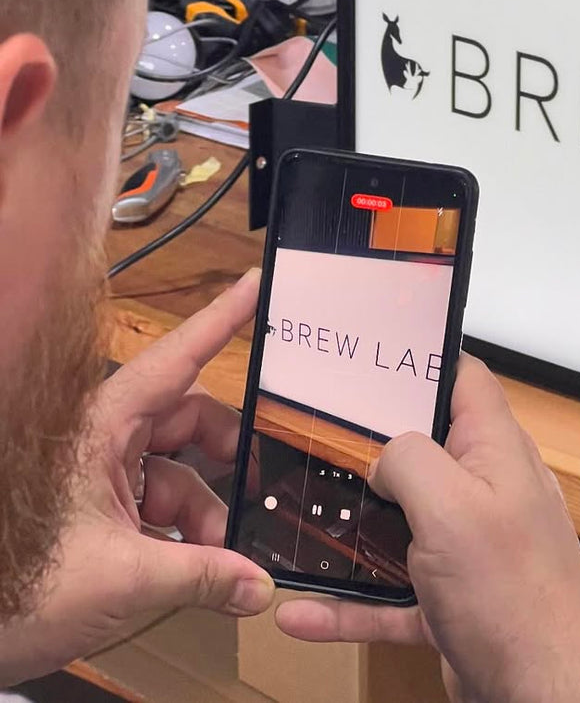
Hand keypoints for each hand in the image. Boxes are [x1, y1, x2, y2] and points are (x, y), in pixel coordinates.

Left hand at [0, 270, 274, 685]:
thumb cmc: (24, 583)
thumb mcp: (123, 580)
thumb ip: (200, 576)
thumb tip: (260, 588)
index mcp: (106, 426)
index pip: (178, 359)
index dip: (222, 320)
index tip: (258, 283)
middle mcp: (105, 437)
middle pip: (187, 417)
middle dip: (229, 452)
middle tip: (263, 481)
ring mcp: (100, 471)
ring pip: (174, 468)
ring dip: (205, 507)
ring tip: (226, 555)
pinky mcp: (95, 505)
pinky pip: (154, 500)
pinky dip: (181, 528)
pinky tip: (198, 566)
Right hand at [276, 356, 579, 702]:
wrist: (542, 695)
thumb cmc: (511, 593)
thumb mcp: (450, 506)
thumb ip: (409, 459)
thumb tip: (383, 456)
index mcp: (496, 451)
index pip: (464, 379)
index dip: (421, 361)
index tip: (368, 359)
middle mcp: (486, 492)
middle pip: (423, 451)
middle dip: (369, 448)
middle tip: (311, 436)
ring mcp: (469, 550)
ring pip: (400, 526)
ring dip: (352, 529)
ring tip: (298, 517)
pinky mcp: (451, 603)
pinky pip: (391, 594)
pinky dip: (351, 603)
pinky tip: (301, 613)